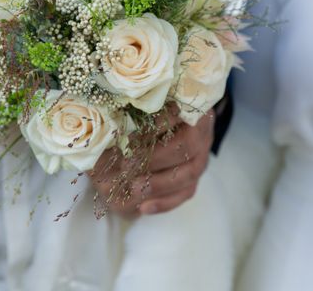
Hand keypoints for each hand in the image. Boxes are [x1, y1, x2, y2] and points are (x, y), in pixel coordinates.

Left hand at [89, 106, 214, 218]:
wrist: (163, 122)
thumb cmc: (147, 110)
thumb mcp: (140, 105)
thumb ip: (131, 112)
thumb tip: (110, 125)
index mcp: (191, 106)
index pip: (181, 113)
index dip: (158, 124)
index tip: (133, 134)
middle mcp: (202, 131)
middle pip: (187, 145)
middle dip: (156, 157)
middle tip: (126, 164)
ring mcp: (202, 155)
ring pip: (189, 173)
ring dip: (159, 183)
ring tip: (133, 188)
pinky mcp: (195, 177)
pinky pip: (185, 193)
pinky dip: (165, 202)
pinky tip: (143, 207)